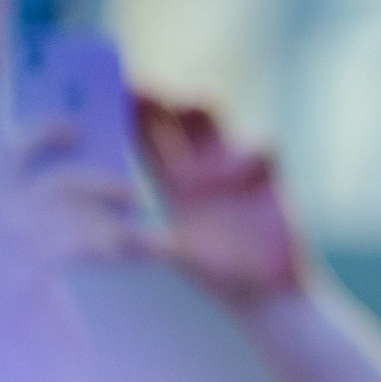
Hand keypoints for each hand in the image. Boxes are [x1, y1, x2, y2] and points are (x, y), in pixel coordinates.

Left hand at [131, 94, 305, 312]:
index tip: (108, 93)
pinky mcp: (270, 173)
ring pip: (213, 117)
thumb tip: (115, 234)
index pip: (145, 135)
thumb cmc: (223, 278)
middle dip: (155, 98)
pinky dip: (247, 152)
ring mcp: (234, 165)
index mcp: (173, 182)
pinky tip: (237, 175)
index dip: (128, 112)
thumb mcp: (179, 258)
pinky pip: (262, 144)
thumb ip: (152, 243)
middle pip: (173, 115)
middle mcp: (201, 165)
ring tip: (184, 105)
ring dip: (196, 107)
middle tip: (137, 89)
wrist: (272, 291)